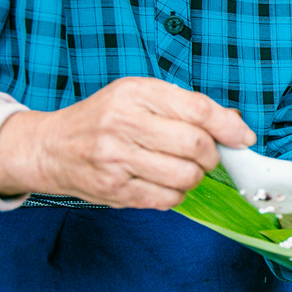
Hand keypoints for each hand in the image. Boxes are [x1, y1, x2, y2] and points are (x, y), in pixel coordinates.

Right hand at [0, 76, 253, 208]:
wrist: (49, 147)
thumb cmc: (102, 119)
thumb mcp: (139, 97)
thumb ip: (185, 107)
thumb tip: (235, 125)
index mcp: (135, 93)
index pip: (197, 109)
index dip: (228, 126)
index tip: (243, 138)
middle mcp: (123, 123)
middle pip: (196, 145)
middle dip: (211, 155)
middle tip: (205, 156)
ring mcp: (116, 158)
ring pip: (186, 176)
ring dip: (195, 177)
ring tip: (182, 168)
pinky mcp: (114, 189)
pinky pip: (167, 199)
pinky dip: (176, 194)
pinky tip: (164, 183)